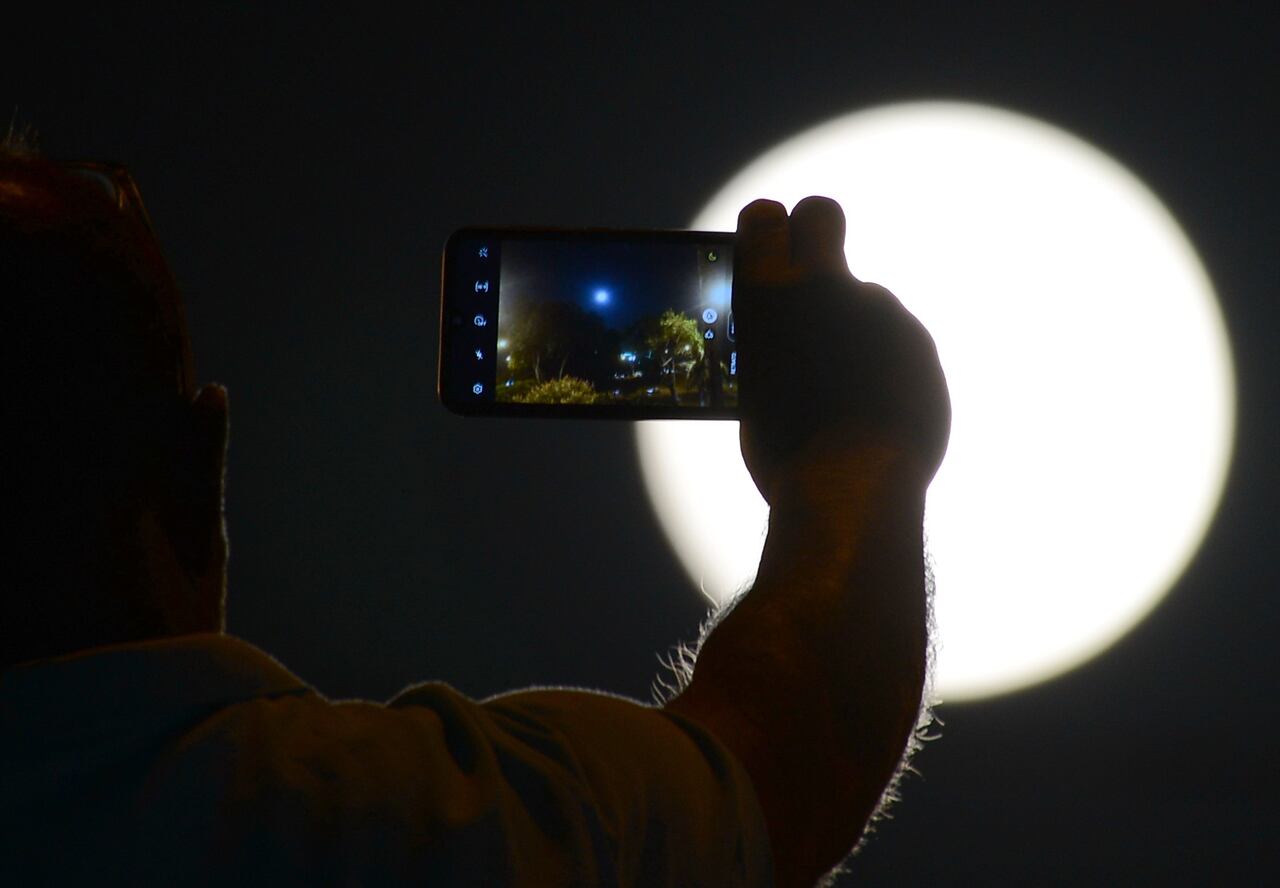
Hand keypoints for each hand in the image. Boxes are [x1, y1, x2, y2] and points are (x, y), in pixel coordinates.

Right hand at [733, 197, 950, 501]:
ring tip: (845, 394)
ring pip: (864, 301)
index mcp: (769, 298)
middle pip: (821, 214)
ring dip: (855, 331)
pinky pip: (895, 343)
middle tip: (810, 274)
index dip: (767, 232)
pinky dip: (886, 369)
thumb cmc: (787, 453)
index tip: (769, 254)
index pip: (764, 218)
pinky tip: (878, 410)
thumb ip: (773, 348)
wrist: (852, 488)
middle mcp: (826, 288)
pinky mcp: (919, 342)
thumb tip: (785, 343)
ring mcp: (879, 311)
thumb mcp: (755, 392)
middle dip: (814, 233)